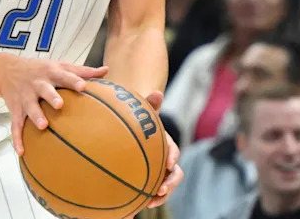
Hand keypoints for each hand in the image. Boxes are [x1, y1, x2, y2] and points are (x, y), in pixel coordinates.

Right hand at [0, 53, 108, 155]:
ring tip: (42, 126)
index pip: (64, 76)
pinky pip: (15, 125)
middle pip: (45, 90)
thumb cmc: (41, 69)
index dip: (73, 81)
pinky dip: (17, 138)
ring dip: (35, 116)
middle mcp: (38, 84)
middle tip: (60, 104)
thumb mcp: (60, 65)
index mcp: (51, 73)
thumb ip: (83, 70)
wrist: (7, 70)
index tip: (83, 86)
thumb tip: (106, 70)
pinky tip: (21, 152)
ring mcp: (25, 97)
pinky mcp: (16, 109)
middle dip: (51, 97)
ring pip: (30, 107)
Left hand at [135, 91, 181, 214]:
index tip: (169, 163)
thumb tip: (156, 92)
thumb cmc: (139, 120)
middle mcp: (163, 162)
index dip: (172, 158)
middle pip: (172, 177)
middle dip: (168, 186)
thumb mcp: (143, 112)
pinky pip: (143, 194)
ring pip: (160, 189)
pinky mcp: (144, 183)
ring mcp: (155, 174)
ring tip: (146, 205)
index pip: (173, 153)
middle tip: (159, 192)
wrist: (131, 129)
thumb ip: (149, 104)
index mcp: (165, 146)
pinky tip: (126, 213)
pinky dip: (138, 203)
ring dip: (155, 199)